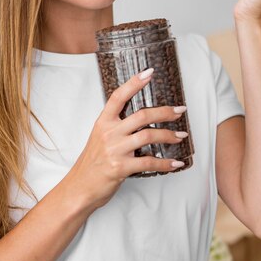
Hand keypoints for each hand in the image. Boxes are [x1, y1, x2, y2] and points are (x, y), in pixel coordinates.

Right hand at [65, 68, 188, 210]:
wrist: (79, 187)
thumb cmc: (92, 163)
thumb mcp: (99, 138)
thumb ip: (116, 127)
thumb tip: (140, 120)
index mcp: (103, 123)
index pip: (118, 97)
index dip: (134, 83)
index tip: (149, 73)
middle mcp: (109, 133)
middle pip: (142, 115)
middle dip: (165, 112)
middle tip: (180, 110)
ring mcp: (115, 150)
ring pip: (148, 136)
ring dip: (169, 135)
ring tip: (181, 136)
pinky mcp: (121, 167)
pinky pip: (149, 162)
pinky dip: (165, 163)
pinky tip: (175, 163)